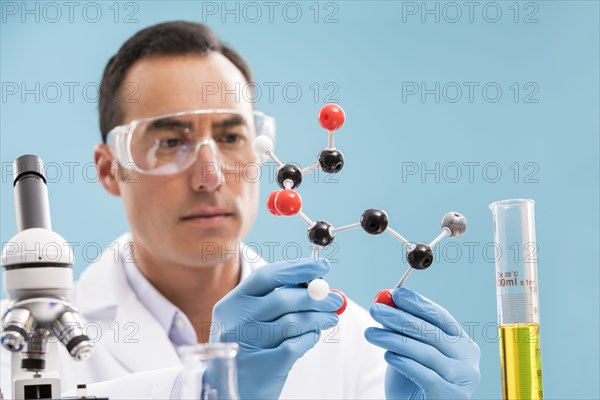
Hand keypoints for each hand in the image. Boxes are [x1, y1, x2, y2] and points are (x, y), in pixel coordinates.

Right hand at [210, 258, 342, 399]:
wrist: (230, 391)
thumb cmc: (246, 348)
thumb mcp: (248, 319)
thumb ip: (274, 299)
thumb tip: (314, 283)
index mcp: (231, 303)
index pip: (266, 276)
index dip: (297, 269)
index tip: (321, 266)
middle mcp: (236, 321)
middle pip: (283, 298)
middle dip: (316, 297)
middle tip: (336, 299)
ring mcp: (248, 344)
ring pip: (294, 323)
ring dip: (319, 318)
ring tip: (330, 318)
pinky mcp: (263, 366)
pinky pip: (296, 346)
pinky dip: (310, 339)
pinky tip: (312, 337)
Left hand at [364, 287, 480, 398]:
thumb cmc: (412, 381)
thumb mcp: (408, 351)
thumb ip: (403, 328)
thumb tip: (387, 300)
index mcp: (463, 343)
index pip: (441, 317)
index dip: (418, 303)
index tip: (395, 293)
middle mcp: (468, 360)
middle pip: (432, 333)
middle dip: (400, 318)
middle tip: (376, 310)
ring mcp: (462, 380)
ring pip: (426, 352)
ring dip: (394, 339)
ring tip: (371, 333)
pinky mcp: (450, 396)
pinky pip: (424, 375)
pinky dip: (404, 362)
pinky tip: (387, 355)